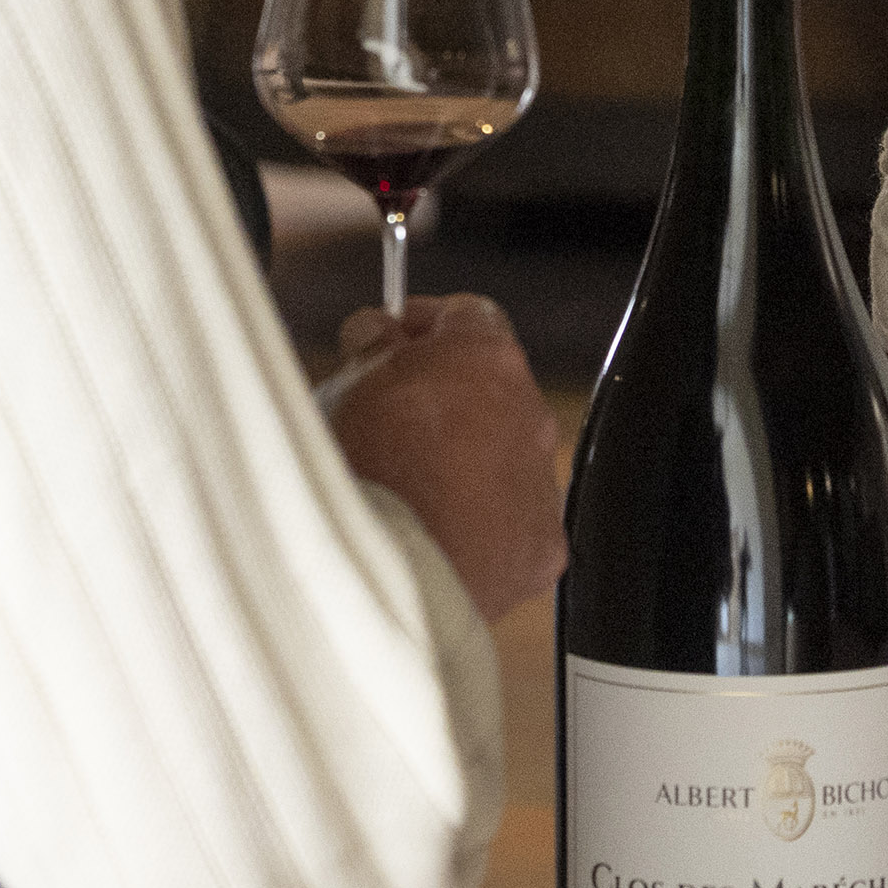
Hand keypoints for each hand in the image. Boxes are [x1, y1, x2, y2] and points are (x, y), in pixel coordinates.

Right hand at [321, 295, 564, 622]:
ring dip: (465, 468)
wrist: (393, 572)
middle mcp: (530, 416)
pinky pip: (512, 528)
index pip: (469, 315)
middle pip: (492, 392)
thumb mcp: (346, 384)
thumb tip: (379, 335)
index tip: (395, 338)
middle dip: (446, 400)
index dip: (426, 325)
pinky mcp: (541, 549)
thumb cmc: (367, 474)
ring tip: (407, 492)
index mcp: (487, 359)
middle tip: (390, 418)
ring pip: (504, 463)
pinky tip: (435, 540)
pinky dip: (480, 530)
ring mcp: (541, 486)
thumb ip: (374, 348)